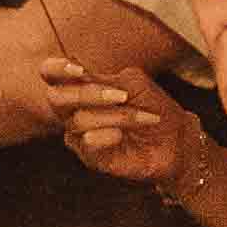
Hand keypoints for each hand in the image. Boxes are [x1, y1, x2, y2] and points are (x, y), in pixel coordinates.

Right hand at [39, 58, 203, 192]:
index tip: (78, 69)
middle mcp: (73, 110)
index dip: (55, 69)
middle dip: (87, 94)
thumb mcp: (135, 84)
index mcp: (80, 87)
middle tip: (122, 95)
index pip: (50, 74)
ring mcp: (79, 135)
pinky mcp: (89, 157)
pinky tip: (123, 136)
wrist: (176, 140)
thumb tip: (84, 81)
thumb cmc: (154, 108)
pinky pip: (88, 143)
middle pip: (56, 98)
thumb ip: (107, 79)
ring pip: (79, 120)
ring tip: (143, 118)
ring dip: (117, 116)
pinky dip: (108, 135)